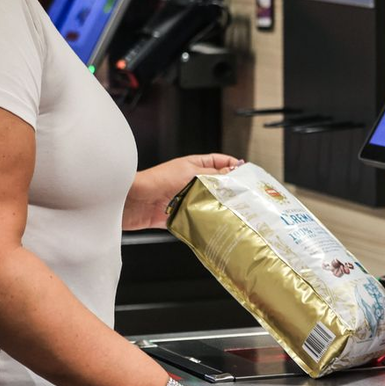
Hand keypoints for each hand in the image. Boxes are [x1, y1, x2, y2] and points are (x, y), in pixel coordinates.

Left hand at [122, 153, 244, 230]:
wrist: (135, 201)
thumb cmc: (158, 181)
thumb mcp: (192, 173)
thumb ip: (215, 175)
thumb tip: (234, 174)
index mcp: (196, 165)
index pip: (221, 163)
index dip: (235, 167)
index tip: (249, 175)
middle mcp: (193, 181)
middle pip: (219, 184)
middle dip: (231, 189)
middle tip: (246, 196)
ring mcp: (188, 198)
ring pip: (211, 202)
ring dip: (219, 206)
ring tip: (234, 210)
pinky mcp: (183, 214)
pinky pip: (200, 217)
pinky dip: (208, 220)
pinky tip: (217, 222)